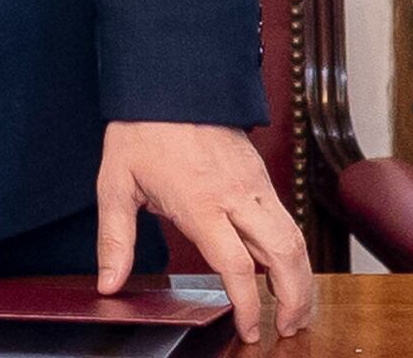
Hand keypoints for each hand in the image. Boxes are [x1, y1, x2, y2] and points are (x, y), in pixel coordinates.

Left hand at [95, 121, 313, 342]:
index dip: (247, 305)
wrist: (170, 81)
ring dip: (303, 279)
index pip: (236, 266)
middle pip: (284, 256)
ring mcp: (255, 186)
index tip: (249, 330)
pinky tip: (288, 272)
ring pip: (295, 239)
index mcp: (201, 203)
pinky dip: (296, 253)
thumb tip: (109, 283)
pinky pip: (289, 221)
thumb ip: (114, 238)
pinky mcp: (261, 178)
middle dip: (295, 299)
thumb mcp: (115, 183)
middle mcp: (236, 196)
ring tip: (296, 311)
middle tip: (287, 331)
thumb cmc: (140, 130)